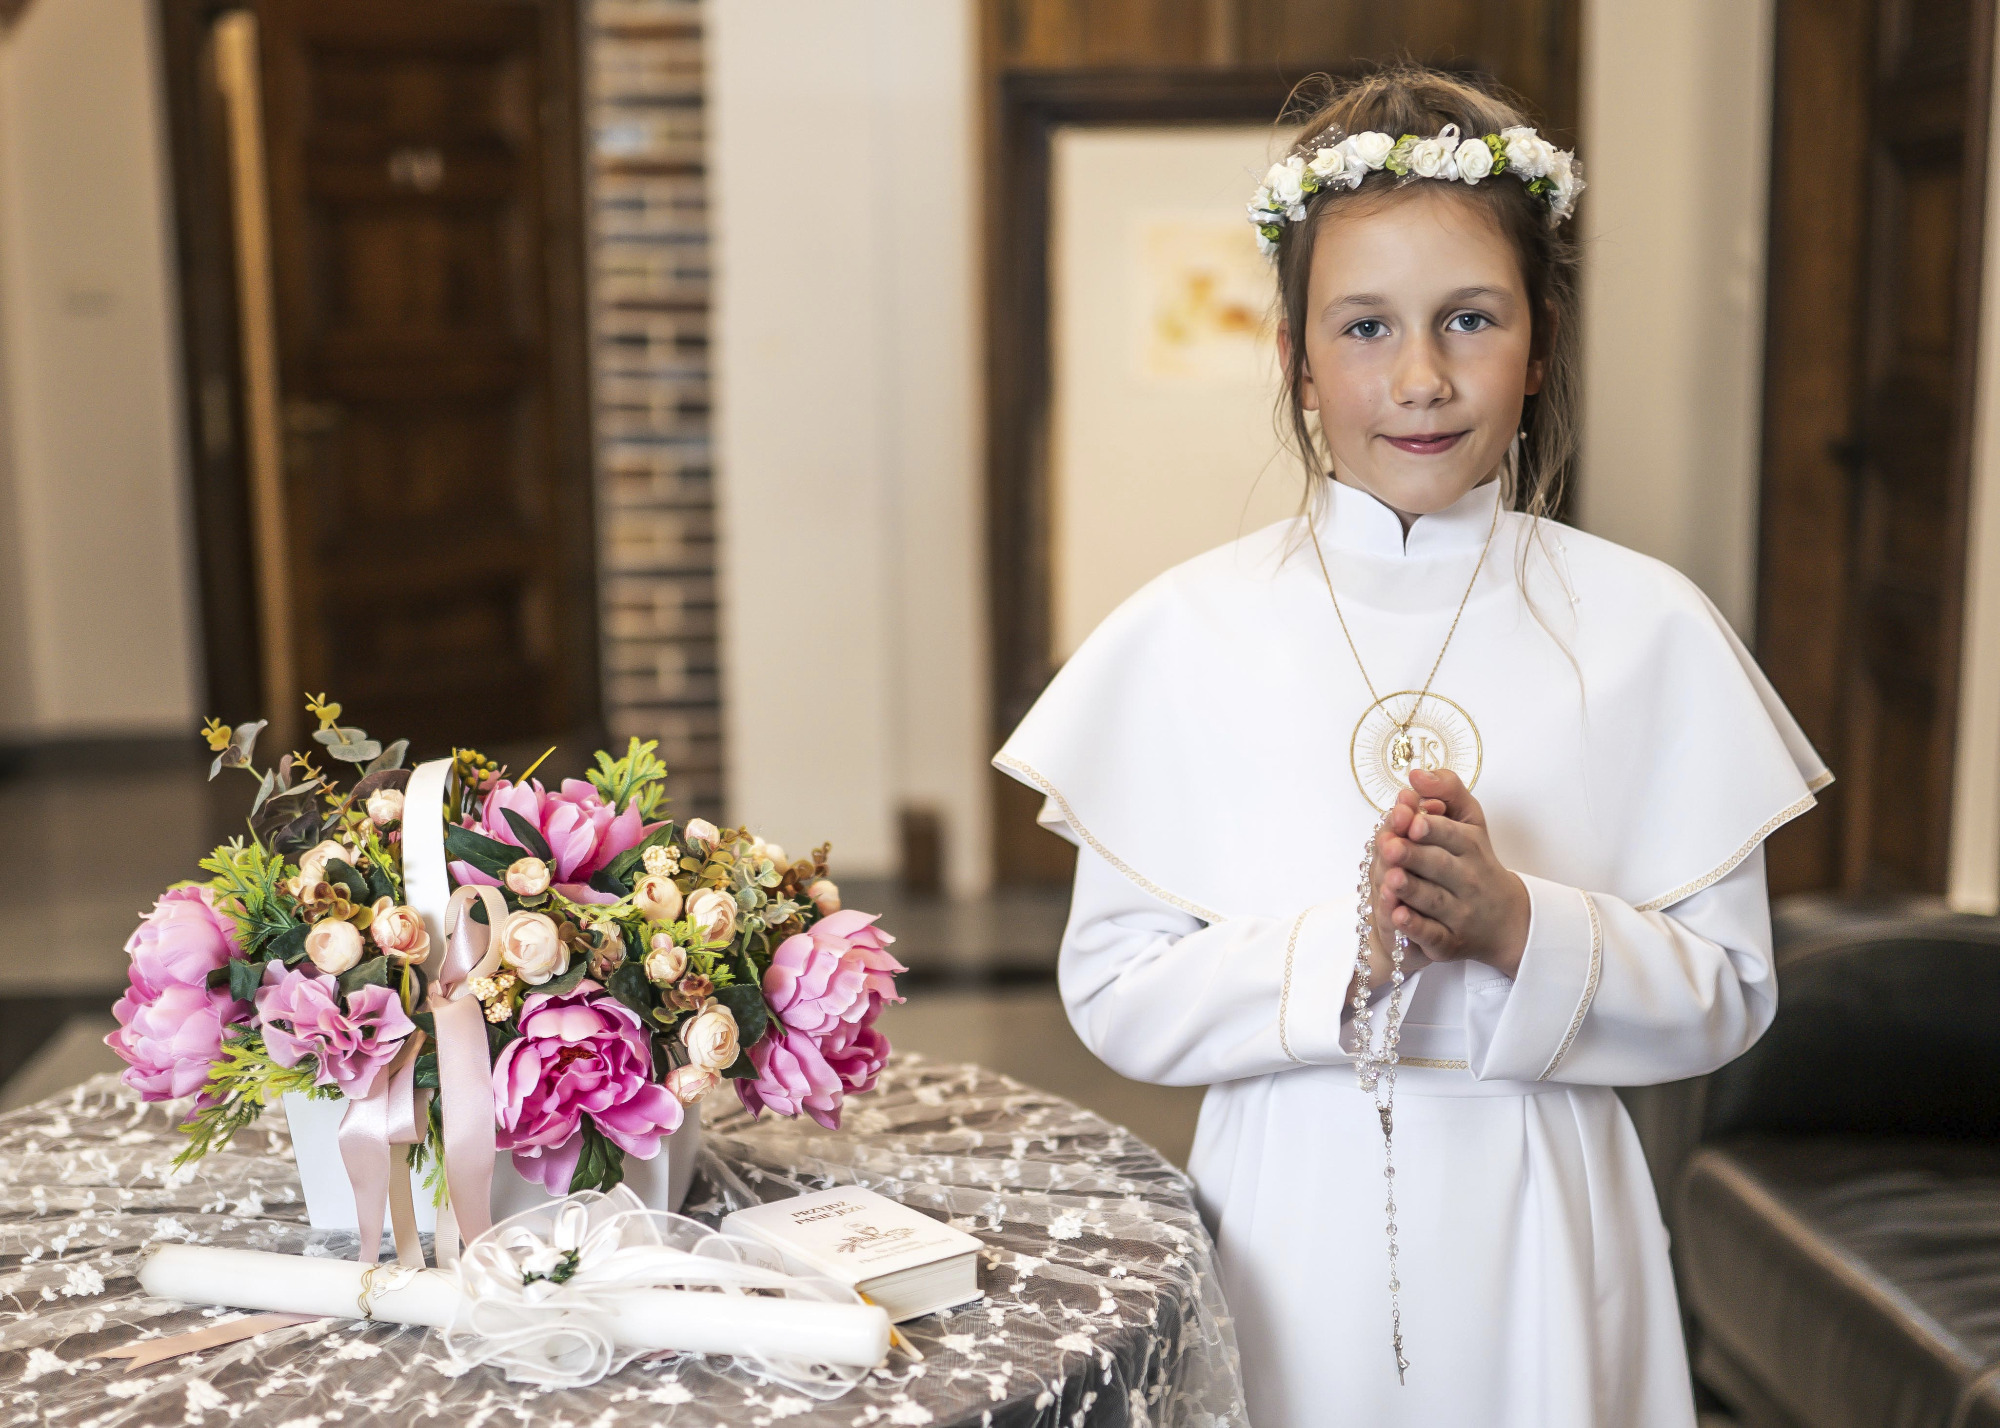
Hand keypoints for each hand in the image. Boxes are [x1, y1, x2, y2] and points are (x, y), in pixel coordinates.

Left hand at [1372, 767, 1529, 976]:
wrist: (1507, 920)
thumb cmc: (1477, 862)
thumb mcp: (1470, 821)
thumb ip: (1447, 791)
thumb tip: (1415, 774)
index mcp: (1470, 847)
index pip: (1451, 835)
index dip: (1431, 828)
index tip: (1411, 821)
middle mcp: (1467, 880)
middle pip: (1438, 866)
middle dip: (1414, 856)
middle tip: (1390, 847)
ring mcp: (1459, 913)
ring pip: (1432, 900)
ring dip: (1411, 890)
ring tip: (1391, 879)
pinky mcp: (1449, 941)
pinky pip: (1432, 934)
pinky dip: (1415, 928)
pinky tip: (1397, 917)